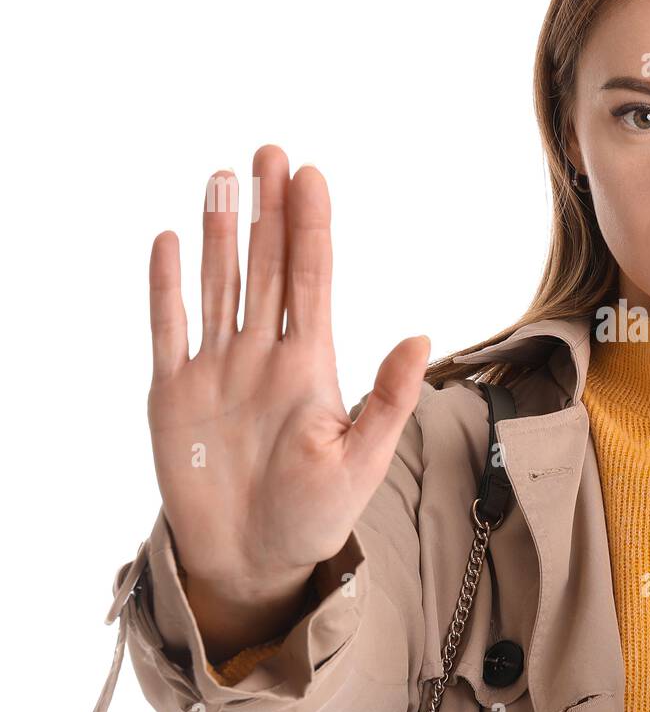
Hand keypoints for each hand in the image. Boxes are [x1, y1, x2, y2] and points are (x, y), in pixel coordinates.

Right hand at [147, 144, 429, 600]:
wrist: (254, 560)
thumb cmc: (315, 513)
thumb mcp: (363, 459)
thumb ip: (387, 399)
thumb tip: (420, 337)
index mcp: (312, 365)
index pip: (313, 280)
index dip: (311, 228)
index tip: (311, 175)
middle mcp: (264, 356)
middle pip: (268, 268)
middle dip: (270, 211)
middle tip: (270, 152)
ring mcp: (217, 370)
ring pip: (220, 286)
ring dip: (220, 235)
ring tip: (223, 178)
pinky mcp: (174, 395)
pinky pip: (169, 330)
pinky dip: (167, 289)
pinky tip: (170, 243)